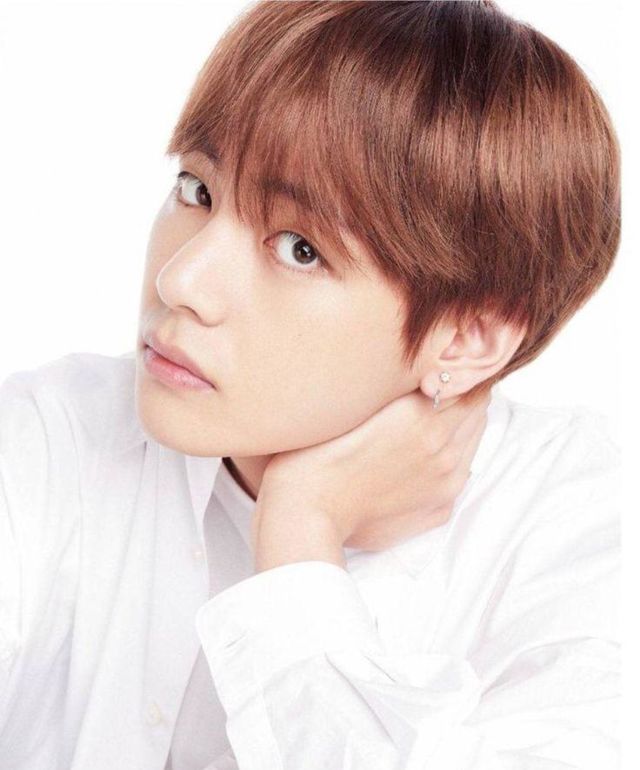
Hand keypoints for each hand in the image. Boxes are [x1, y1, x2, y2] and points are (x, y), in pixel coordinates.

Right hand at [252, 386, 490, 560]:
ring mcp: (446, 480)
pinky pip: (461, 474)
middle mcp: (442, 445)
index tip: (442, 368)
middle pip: (477, 407)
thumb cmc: (316, 454)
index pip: (463, 379)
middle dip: (462, 396)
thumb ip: (396, 388)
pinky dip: (451, 461)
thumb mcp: (357, 404)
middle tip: (440, 391)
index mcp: (421, 412)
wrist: (308, 512)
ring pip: (474, 440)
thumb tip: (424, 374)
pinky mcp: (440, 508)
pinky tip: (422, 461)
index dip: (453, 371)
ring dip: (460, 428)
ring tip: (430, 425)